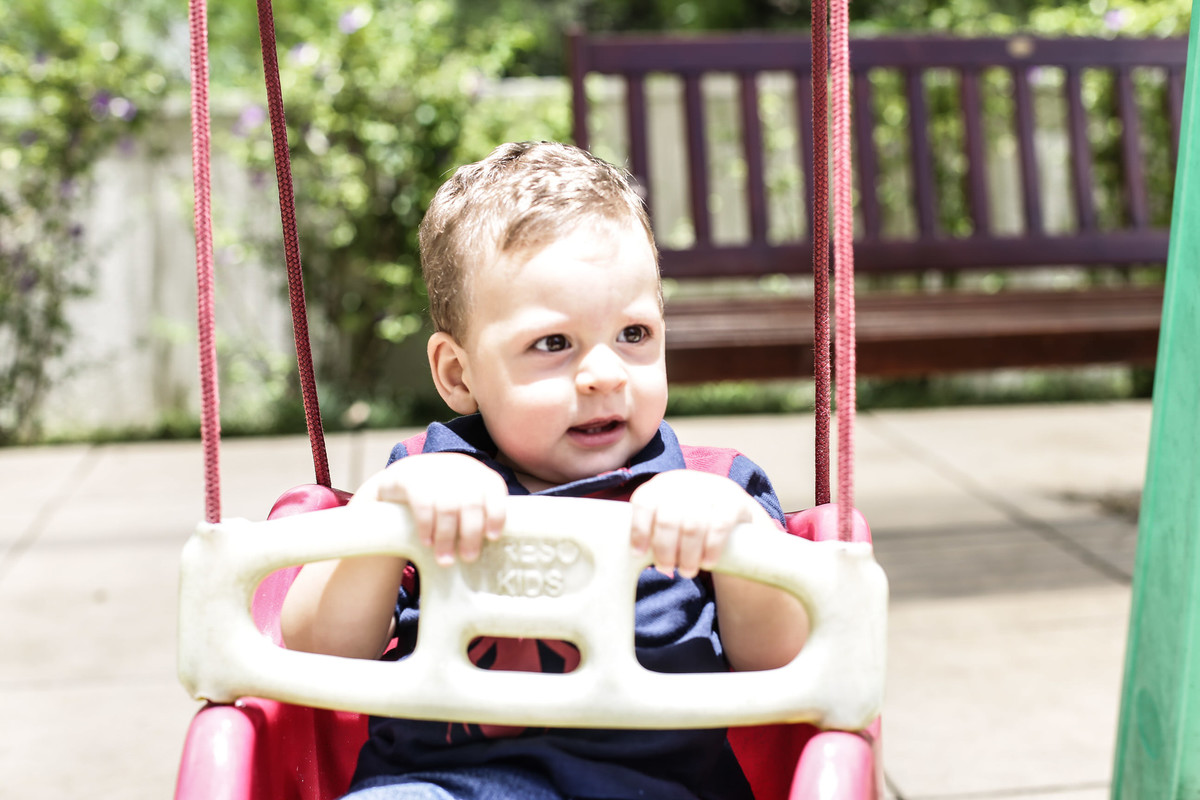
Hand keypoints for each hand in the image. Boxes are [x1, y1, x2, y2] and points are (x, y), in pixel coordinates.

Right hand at [352, 453, 506, 564]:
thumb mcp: (464, 494)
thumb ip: (478, 512)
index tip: (492, 537)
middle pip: (471, 503)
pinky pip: (423, 505)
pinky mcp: (412, 479)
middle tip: (468, 558)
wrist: (405, 474)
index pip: (495, 489)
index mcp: (478, 474)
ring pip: (447, 508)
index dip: (496, 513)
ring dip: (447, 538)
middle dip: (471, 534)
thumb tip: (491, 547)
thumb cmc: (443, 493)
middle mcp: (459, 469)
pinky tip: (427, 542)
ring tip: (445, 559)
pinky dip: (426, 527)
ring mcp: (435, 472)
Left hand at [629, 470, 768, 578]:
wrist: (732, 506)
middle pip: (668, 519)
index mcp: (661, 485)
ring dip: (687, 555)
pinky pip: (719, 527)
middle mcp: (684, 482)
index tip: (638, 554)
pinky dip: (710, 549)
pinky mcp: (733, 502)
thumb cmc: (688, 518)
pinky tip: (707, 563)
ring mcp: (710, 489)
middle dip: (664, 550)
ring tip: (687, 571)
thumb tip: (629, 558)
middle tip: (666, 569)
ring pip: (692, 526)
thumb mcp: (669, 515)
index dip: (638, 530)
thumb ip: (651, 529)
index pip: (644, 503)